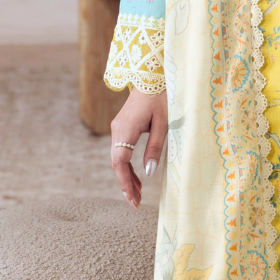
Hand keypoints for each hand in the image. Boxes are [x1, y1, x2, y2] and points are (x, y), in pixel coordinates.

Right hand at [110, 86, 167, 208]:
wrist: (153, 75)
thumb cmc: (162, 97)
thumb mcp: (163, 124)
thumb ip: (155, 148)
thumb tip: (148, 174)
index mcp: (126, 129)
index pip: (119, 162)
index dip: (125, 182)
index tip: (133, 199)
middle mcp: (117, 130)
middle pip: (116, 163)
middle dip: (125, 184)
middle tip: (136, 204)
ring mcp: (118, 128)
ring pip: (117, 158)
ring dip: (126, 177)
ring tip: (138, 195)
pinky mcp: (123, 127)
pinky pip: (121, 151)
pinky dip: (128, 166)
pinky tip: (137, 177)